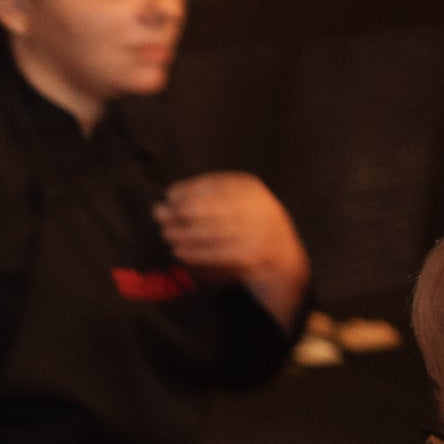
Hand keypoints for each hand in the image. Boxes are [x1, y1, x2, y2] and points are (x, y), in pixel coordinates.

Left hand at [158, 171, 309, 321]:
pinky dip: (196, 253)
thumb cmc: (248, 226)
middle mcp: (258, 209)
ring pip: (213, 233)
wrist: (284, 258)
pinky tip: (180, 252)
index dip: (190, 189)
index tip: (170, 194)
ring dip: (184, 234)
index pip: (217, 185)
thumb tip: (169, 198)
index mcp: (252, 190)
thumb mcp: (234, 203)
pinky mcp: (253, 258)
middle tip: (159, 214)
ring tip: (166, 234)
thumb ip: (205, 199)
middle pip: (213, 208)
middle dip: (182, 211)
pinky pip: (219, 255)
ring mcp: (258, 234)